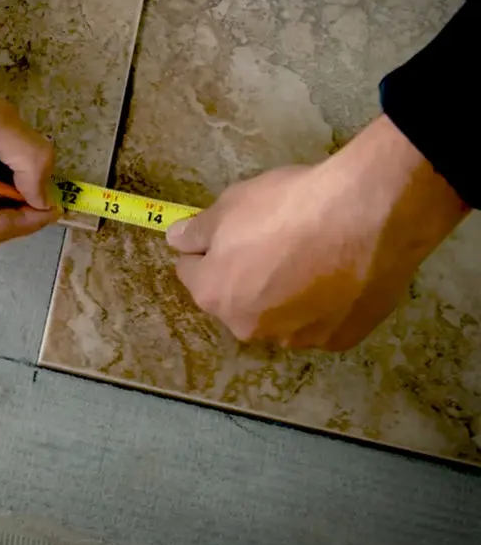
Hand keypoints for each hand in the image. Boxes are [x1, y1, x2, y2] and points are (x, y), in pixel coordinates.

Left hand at [165, 115, 468, 350]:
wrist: (368, 215)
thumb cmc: (288, 206)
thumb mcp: (230, 204)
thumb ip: (196, 230)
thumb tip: (176, 241)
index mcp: (214, 295)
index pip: (191, 272)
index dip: (206, 250)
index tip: (229, 232)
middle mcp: (249, 327)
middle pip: (235, 300)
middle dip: (245, 277)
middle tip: (276, 241)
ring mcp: (296, 339)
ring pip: (278, 315)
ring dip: (285, 295)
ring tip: (312, 257)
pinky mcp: (339, 340)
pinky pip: (320, 322)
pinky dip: (324, 305)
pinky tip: (340, 275)